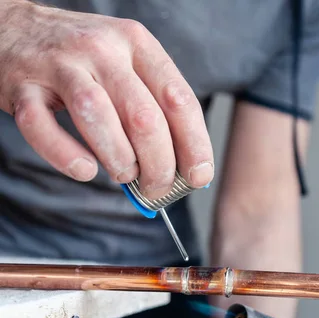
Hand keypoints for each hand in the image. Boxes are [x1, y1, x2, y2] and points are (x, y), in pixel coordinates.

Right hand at [0, 0, 213, 198]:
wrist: (12, 27)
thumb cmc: (83, 58)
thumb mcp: (126, 63)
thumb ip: (152, 105)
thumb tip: (182, 166)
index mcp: (137, 44)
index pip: (179, 99)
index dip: (195, 144)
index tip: (199, 175)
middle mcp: (102, 49)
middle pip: (144, 116)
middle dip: (159, 165)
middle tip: (158, 187)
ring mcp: (59, 64)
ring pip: (99, 118)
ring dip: (119, 160)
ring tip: (125, 175)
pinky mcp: (22, 85)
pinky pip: (42, 127)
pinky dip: (67, 157)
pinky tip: (85, 170)